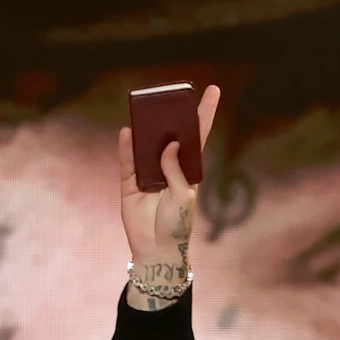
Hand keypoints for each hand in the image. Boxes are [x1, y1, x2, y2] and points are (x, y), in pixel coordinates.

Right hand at [118, 83, 220, 265]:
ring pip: (146, 144)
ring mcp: (148, 173)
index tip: (213, 90)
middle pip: (169, 134)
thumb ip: (177, 170)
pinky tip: (128, 132)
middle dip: (171, 114)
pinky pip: (127, 161)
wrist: (157, 249)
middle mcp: (168, 167)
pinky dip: (127, 147)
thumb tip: (171, 143)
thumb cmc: (177, 225)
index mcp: (187, 170)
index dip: (204, 113)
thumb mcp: (183, 197)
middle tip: (172, 93)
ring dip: (147, 127)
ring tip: (148, 106)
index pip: (198, 137)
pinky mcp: (130, 183)